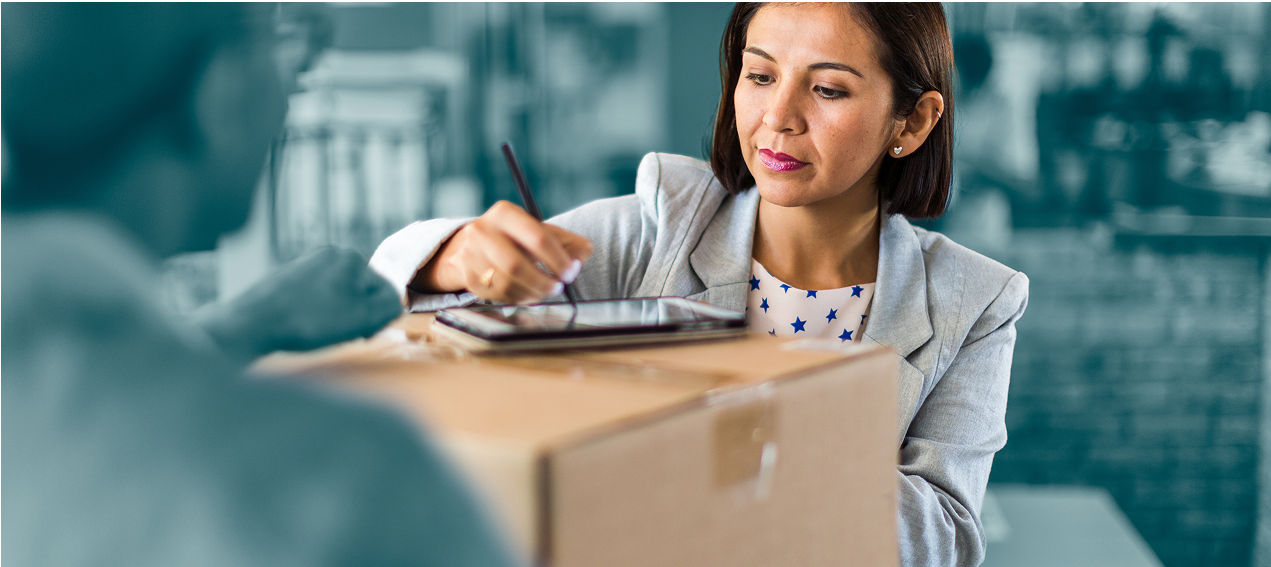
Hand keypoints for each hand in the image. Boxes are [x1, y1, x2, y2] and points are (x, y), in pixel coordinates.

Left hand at [197, 247, 401, 358]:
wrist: (251, 324)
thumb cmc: (307, 322)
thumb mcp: (361, 317)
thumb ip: (389, 306)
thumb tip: (394, 302)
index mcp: (351, 258)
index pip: (385, 291)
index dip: (378, 317)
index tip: (361, 332)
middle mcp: (330, 255)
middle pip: (361, 292)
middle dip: (357, 315)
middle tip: (341, 333)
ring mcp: (307, 265)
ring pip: (339, 297)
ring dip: (338, 317)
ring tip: (320, 331)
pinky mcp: (289, 279)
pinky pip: (317, 299)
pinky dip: (317, 315)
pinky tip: (304, 326)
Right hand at [414, 201, 592, 303]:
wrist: (467, 247)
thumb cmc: (512, 239)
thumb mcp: (537, 231)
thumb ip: (566, 241)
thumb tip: (585, 252)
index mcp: (505, 214)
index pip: (537, 237)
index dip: (558, 259)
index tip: (571, 272)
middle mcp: (483, 230)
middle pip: (517, 264)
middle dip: (543, 281)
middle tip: (558, 287)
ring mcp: (471, 254)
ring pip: (507, 282)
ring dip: (532, 292)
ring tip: (544, 291)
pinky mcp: (467, 275)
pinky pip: (498, 294)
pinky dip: (518, 298)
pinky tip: (528, 294)